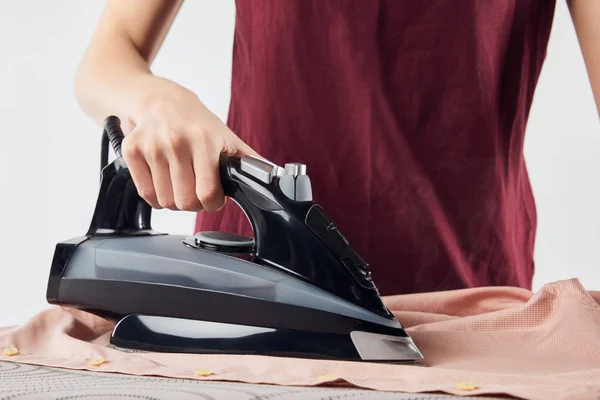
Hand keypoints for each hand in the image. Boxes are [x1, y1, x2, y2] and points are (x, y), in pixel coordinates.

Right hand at [121, 78, 257, 211]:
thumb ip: (251, 161)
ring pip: (165, 202)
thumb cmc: (198, 123)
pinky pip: (146, 195)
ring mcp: (151, 146)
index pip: (208, 194)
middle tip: (195, 187)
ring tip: (179, 180)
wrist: (160, 100)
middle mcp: (177, 141)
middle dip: (193, 202)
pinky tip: (163, 177)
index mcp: (205, 140)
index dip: (213, 202)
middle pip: (185, 203)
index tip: (213, 194)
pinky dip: (155, 194)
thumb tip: (278, 179)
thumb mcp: (227, 138)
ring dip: (174, 199)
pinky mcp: (131, 151)